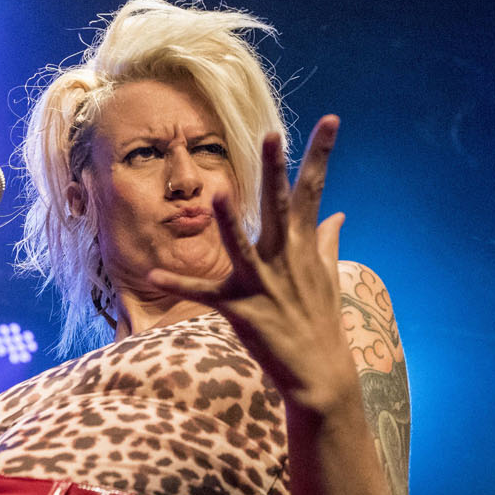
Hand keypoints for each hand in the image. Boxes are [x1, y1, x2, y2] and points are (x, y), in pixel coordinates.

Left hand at [147, 116, 354, 412]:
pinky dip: (179, 286)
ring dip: (229, 223)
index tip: (331, 118)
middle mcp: (286, 260)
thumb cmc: (322, 322)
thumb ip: (328, 241)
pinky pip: (204, 294)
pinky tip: (154, 275)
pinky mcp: (241, 310)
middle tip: (272, 135)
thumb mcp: (328, 276)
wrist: (320, 375)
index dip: (321, 153)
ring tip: (216, 195)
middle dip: (275, 171)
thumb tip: (339, 214)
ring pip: (243, 247)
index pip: (314, 190)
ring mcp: (263, 285)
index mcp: (304, 247)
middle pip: (280, 207)